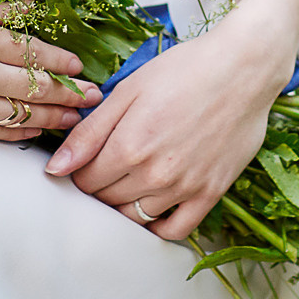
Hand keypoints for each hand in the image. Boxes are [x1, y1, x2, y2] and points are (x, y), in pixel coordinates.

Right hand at [0, 0, 103, 139]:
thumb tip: (24, 12)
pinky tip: (35, 133)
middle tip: (94, 98)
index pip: (34, 51)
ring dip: (54, 118)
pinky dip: (21, 134)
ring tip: (75, 120)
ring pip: (24, 114)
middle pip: (37, 86)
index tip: (81, 68)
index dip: (62, 63)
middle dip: (70, 94)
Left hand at [43, 13, 293, 241]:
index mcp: (129, 147)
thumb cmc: (184, 70)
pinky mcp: (211, 194)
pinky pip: (176, 230)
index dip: (79, 172)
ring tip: (127, 182)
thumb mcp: (129, 90)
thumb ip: (89, 132)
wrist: (243, 68)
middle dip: (99, 187)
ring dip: (124, 205)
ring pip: (136, 218)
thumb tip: (55, 168)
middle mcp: (155, 174)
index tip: (85, 160)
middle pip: (107, 201)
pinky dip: (158, 227)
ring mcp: (185, 188)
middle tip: (106, 166)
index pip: (85, 181)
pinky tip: (152, 209)